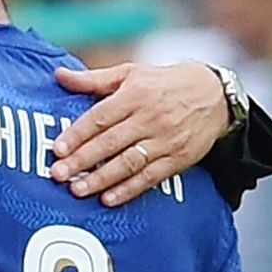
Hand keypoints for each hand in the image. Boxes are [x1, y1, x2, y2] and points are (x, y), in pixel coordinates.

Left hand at [50, 62, 229, 206]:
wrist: (215, 95)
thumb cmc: (163, 84)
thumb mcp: (130, 73)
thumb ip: (93, 79)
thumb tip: (59, 75)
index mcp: (135, 95)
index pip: (100, 117)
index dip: (77, 134)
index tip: (57, 149)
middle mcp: (149, 118)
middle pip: (110, 142)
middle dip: (82, 160)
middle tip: (57, 174)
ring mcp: (164, 140)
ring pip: (128, 163)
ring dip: (101, 179)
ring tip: (77, 189)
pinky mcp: (177, 158)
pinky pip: (150, 177)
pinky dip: (129, 190)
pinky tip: (108, 198)